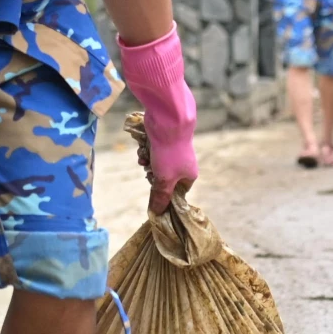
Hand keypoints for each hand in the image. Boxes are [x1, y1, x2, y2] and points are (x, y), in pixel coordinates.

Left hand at [117, 28, 198, 213]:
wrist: (168, 119)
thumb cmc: (169, 152)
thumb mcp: (163, 180)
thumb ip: (160, 197)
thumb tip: (157, 214)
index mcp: (189, 175)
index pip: (176, 193)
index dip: (163, 193)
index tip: (154, 190)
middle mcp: (183, 163)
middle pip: (162, 178)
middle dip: (152, 174)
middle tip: (148, 170)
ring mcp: (173, 150)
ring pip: (155, 163)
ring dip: (147, 161)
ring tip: (145, 157)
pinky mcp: (163, 139)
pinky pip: (152, 150)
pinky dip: (146, 150)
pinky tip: (143, 148)